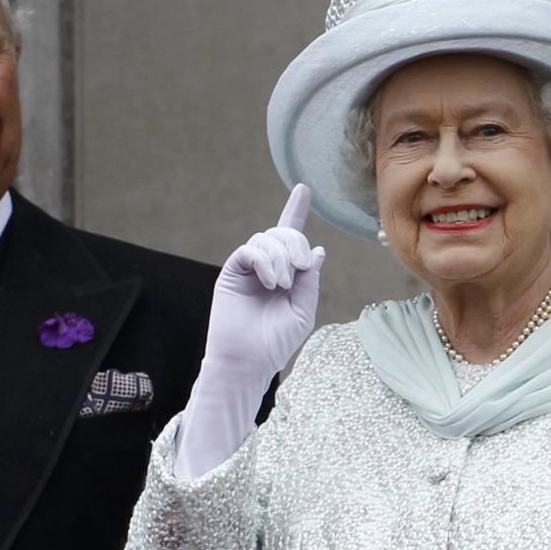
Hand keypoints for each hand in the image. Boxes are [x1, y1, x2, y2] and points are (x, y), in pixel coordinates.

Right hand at [201, 183, 325, 380]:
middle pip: (282, 233)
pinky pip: (250, 250)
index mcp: (286, 272)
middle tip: (300, 268)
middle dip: (296, 243)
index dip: (296, 210)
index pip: (290, 236)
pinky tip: (269, 282)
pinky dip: (264, 261)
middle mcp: (267, 266)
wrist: (249, 361)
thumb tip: (317, 250)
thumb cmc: (276, 342)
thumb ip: (310, 280)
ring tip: (281, 285)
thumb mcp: (303, 309)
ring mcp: (248, 268)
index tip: (303, 188)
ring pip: (266, 239)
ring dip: (281, 258)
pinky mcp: (232, 271)